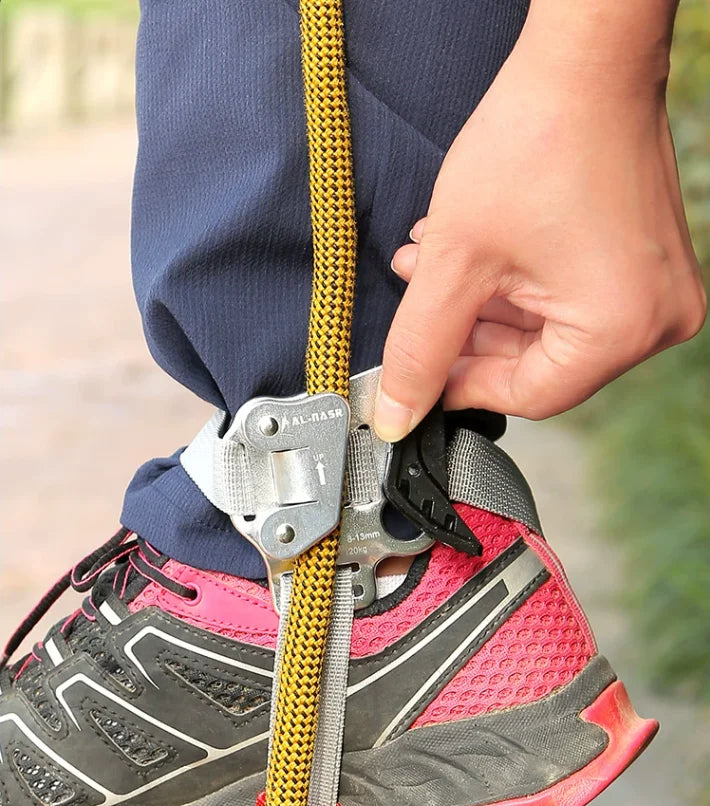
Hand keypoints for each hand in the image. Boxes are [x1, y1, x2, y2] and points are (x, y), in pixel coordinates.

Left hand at [374, 22, 705, 441]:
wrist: (587, 58)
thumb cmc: (536, 139)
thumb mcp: (457, 261)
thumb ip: (419, 348)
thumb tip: (396, 414)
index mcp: (621, 330)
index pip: (526, 395)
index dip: (460, 385)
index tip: (418, 372)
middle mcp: (655, 319)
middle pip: (536, 363)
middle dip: (465, 334)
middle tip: (417, 302)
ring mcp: (656, 291)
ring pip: (547, 330)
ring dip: (482, 304)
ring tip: (430, 264)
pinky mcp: (645, 265)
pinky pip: (570, 299)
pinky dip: (516, 285)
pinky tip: (468, 253)